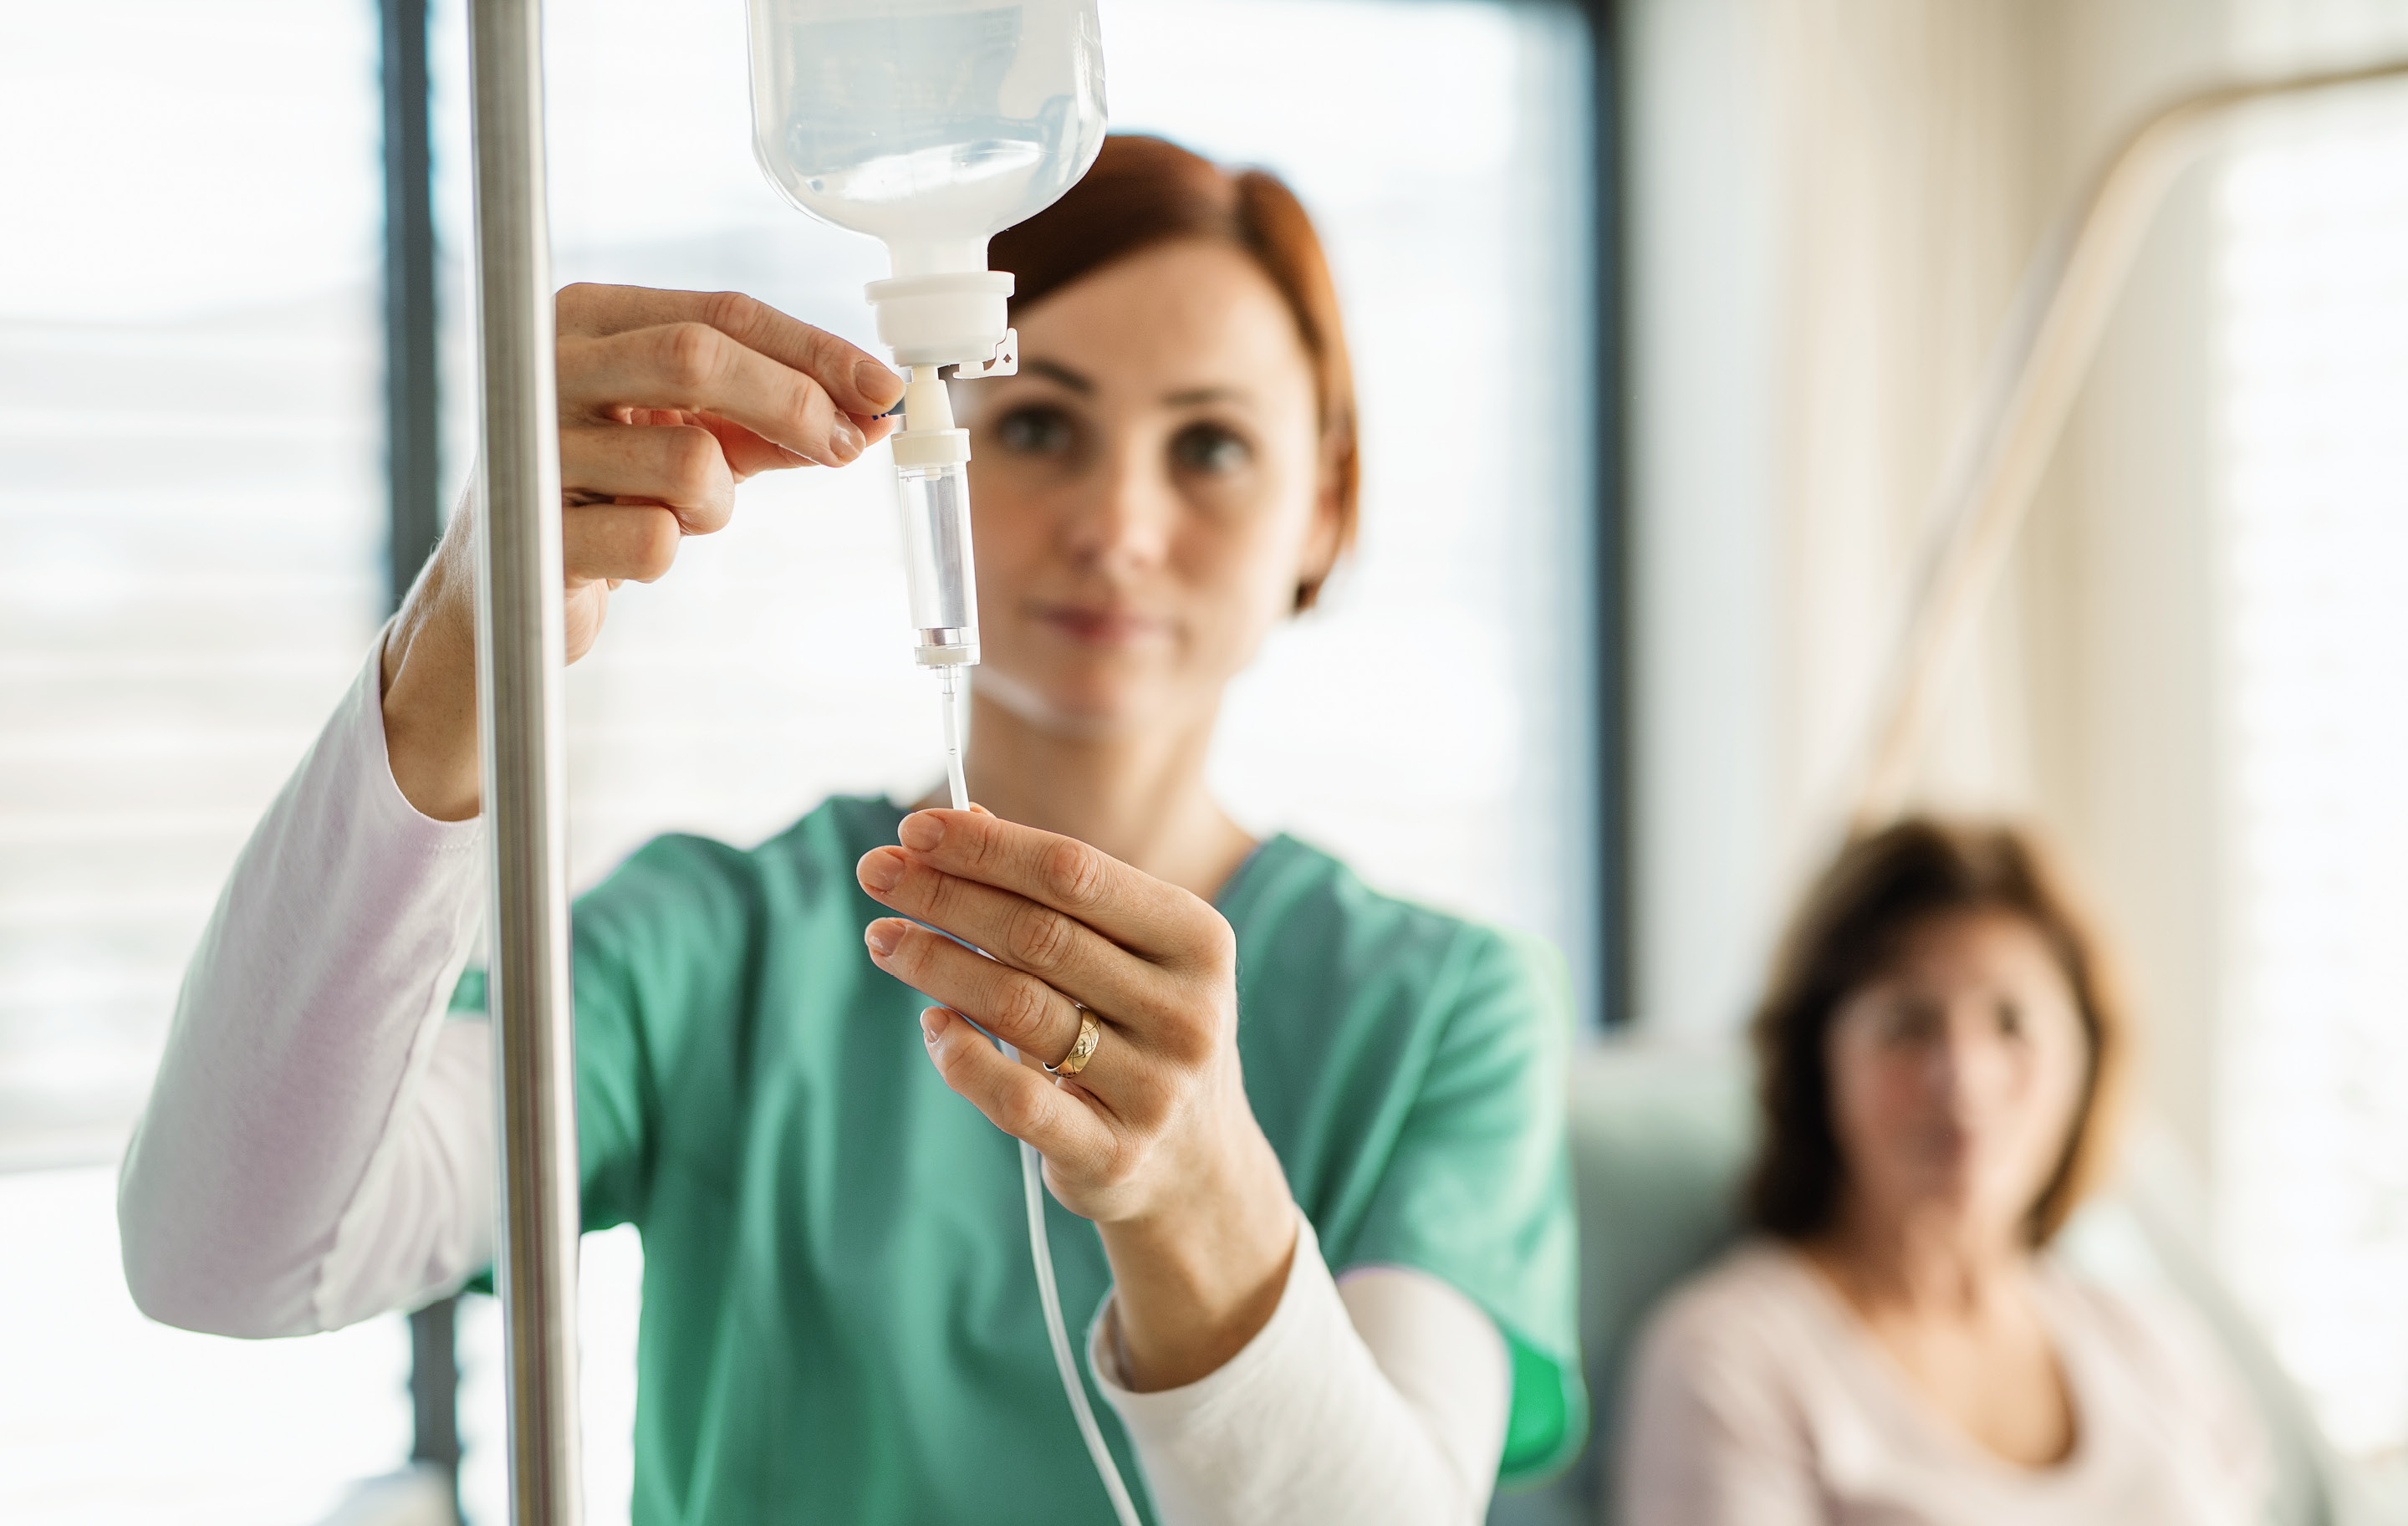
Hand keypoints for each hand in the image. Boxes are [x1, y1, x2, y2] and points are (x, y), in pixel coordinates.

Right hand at [381, 285, 903, 820]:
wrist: (499, 593)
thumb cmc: (606, 495)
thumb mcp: (686, 437)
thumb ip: (770, 419)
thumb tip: (871, 413)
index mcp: (586, 320)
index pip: (721, 312)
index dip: (815, 349)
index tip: (885, 387)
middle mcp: (545, 365)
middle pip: (699, 357)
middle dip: (795, 404)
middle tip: (849, 446)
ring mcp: (531, 448)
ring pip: (691, 461)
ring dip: (719, 503)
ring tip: (679, 515)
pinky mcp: (532, 534)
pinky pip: (658, 541)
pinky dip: (669, 552)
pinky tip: (629, 551)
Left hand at [857, 807, 1298, 1389]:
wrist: (1197, 1166)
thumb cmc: (1142, 1030)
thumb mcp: (1126, 954)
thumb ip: (1055, 893)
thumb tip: (964, 818)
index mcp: (1197, 941)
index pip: (1076, 873)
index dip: (987, 846)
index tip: (912, 828)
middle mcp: (1186, 1012)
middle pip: (1039, 934)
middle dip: (945, 896)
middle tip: (875, 872)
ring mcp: (1154, 1089)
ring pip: (1018, 1008)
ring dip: (936, 964)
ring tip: (883, 939)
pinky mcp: (1111, 1156)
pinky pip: (1017, 1100)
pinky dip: (961, 1055)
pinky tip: (931, 1025)